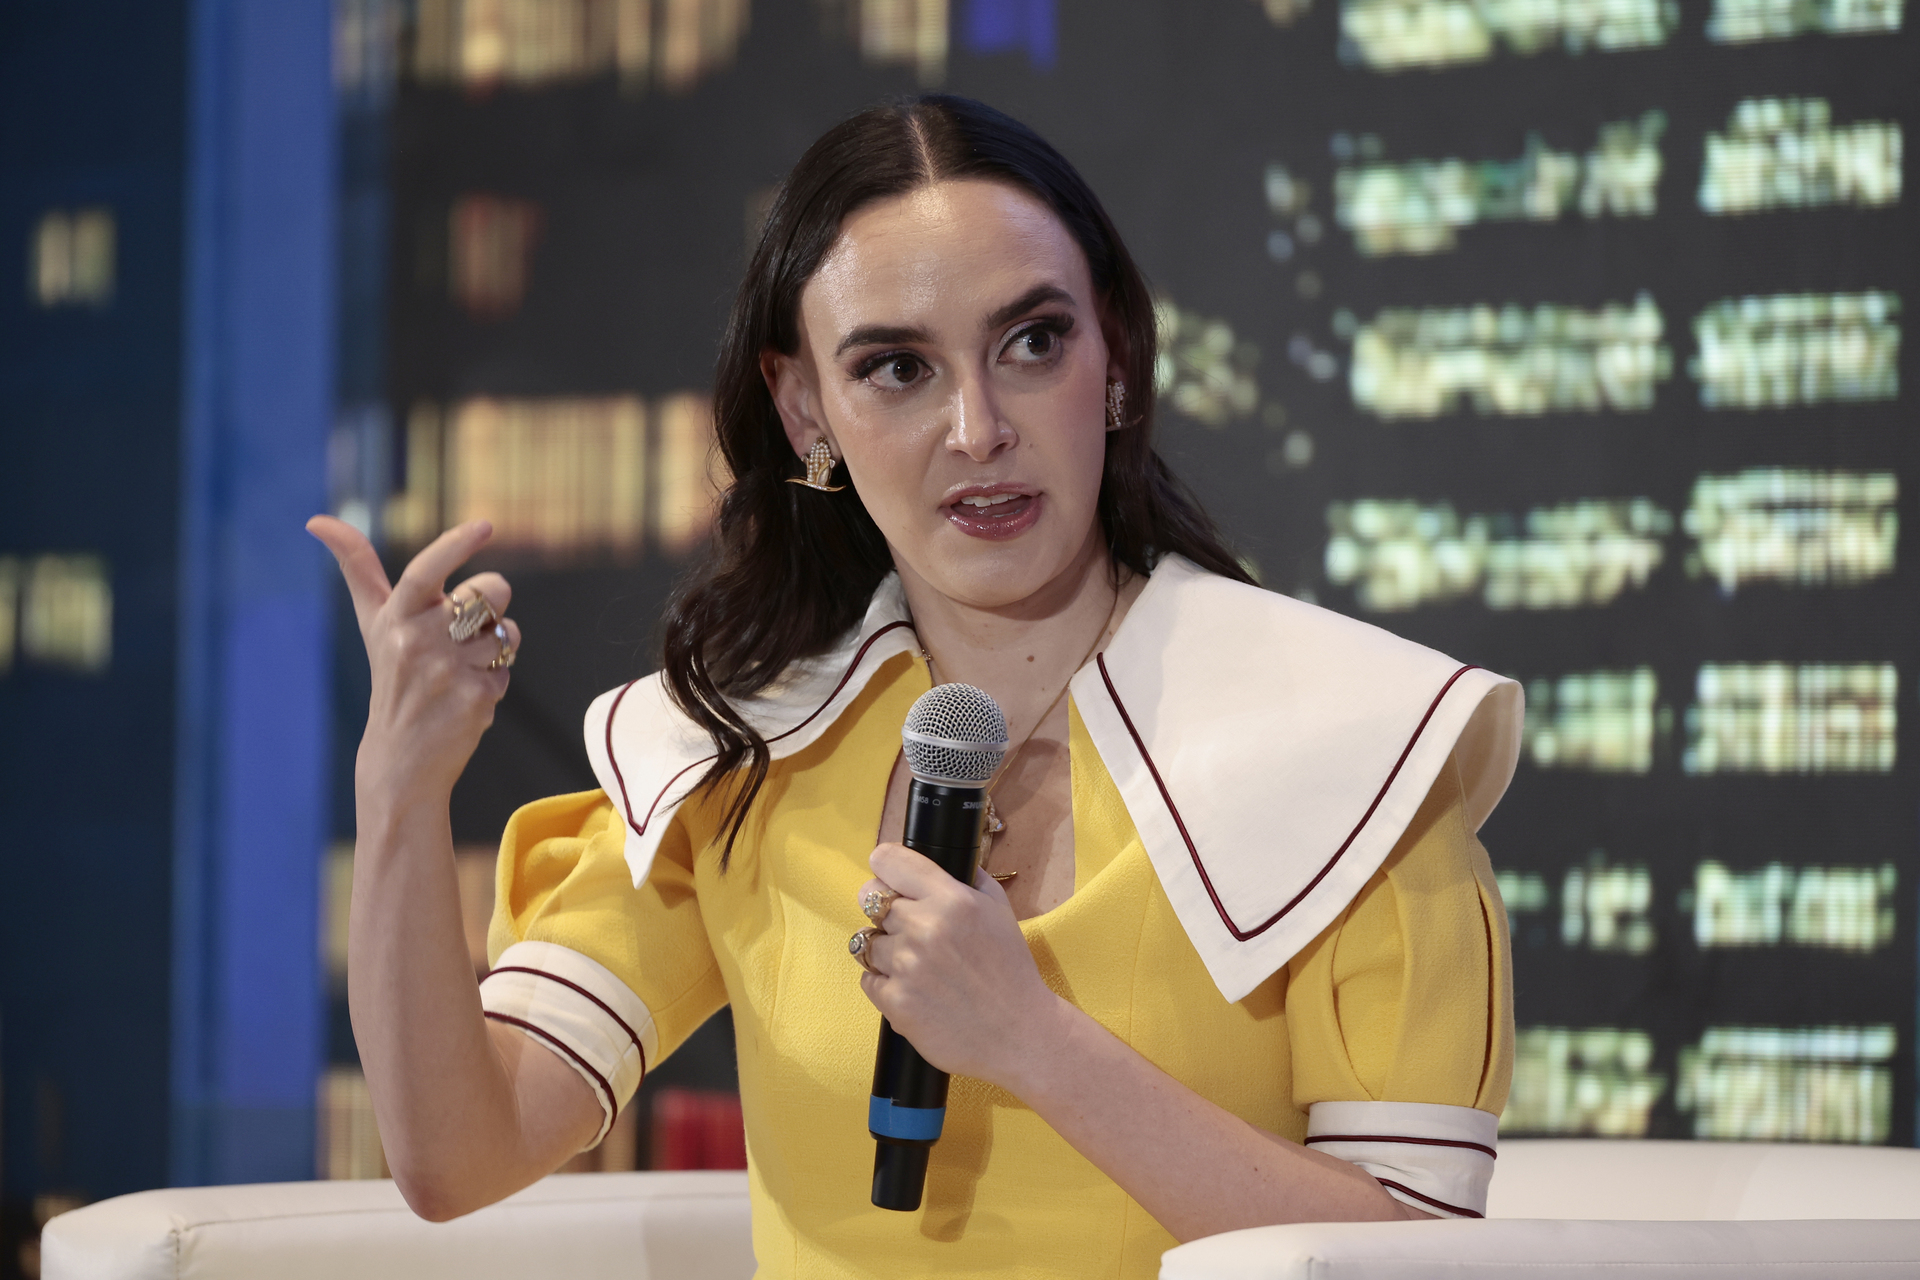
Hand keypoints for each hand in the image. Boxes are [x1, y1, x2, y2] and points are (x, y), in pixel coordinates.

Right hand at [308, 516, 520, 807]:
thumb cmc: (392, 675)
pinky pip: (507, 670)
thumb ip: (357, 568)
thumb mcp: (373, 622)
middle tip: (464, 630)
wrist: (400, 756)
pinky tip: (465, 696)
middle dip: (492, 603)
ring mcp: (447, 671)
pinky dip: (494, 680)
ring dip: (495, 647)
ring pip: (506, 632)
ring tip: (460, 668)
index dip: (456, 545)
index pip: (426, 571)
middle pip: (490, 592)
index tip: (485, 525)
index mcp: (396, 617)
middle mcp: (418, 641)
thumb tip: (317, 520)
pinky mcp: (475, 697)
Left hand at [856, 844, 1062, 1088]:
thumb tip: (943, 861)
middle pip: (869, 897)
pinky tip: (912, 988)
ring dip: (885, 949)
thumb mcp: (1000, 911)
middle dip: (883, 908)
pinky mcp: (895, 1002)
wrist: (1018, 1034)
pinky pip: (868, 979)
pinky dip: (884, 983)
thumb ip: (970, 879)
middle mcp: (925, 927)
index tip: (888, 874)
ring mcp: (907, 966)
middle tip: (904, 925)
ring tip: (914, 964)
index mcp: (953, 900)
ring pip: (866, 941)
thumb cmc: (1011, 972)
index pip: (889, 860)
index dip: (885, 866)